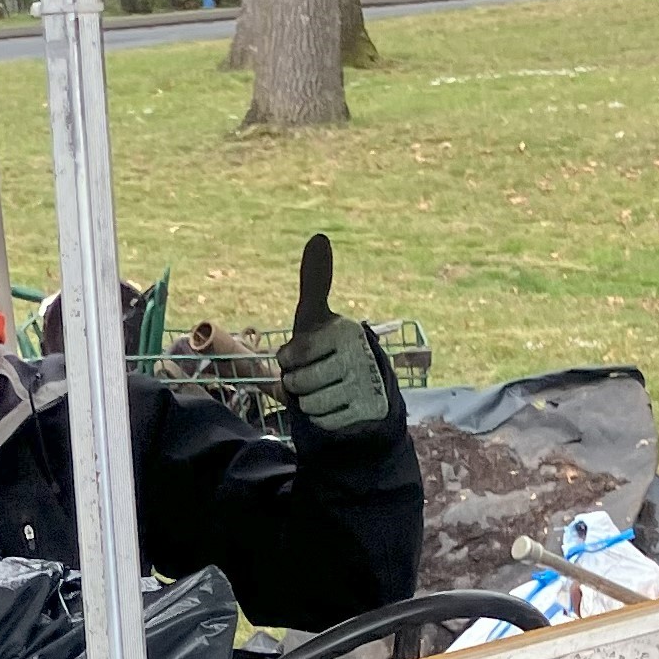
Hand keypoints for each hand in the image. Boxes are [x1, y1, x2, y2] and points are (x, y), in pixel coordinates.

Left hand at [277, 231, 389, 436]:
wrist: (363, 391)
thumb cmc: (328, 349)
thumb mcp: (316, 317)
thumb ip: (315, 282)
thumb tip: (319, 237)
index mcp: (343, 330)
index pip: (291, 356)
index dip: (288, 362)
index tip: (303, 356)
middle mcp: (359, 354)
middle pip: (298, 383)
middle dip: (299, 385)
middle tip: (315, 377)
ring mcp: (366, 383)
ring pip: (311, 404)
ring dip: (310, 403)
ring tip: (325, 391)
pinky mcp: (369, 410)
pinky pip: (326, 421)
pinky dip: (324, 419)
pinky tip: (337, 407)